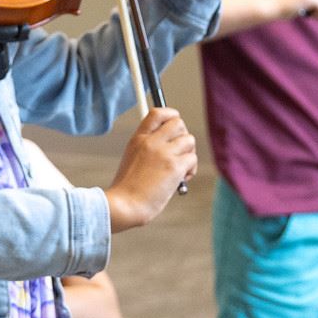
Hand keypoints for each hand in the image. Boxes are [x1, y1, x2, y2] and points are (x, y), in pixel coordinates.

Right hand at [105, 107, 196, 229]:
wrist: (125, 205)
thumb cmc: (128, 189)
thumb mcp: (132, 159)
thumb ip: (147, 148)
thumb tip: (169, 145)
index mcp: (138, 139)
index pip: (157, 112)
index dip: (170, 114)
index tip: (174, 123)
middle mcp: (151, 141)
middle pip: (178, 123)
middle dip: (183, 136)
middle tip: (179, 152)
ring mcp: (163, 153)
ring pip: (189, 140)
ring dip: (189, 154)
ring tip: (180, 169)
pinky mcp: (174, 167)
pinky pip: (192, 159)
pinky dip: (191, 170)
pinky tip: (181, 180)